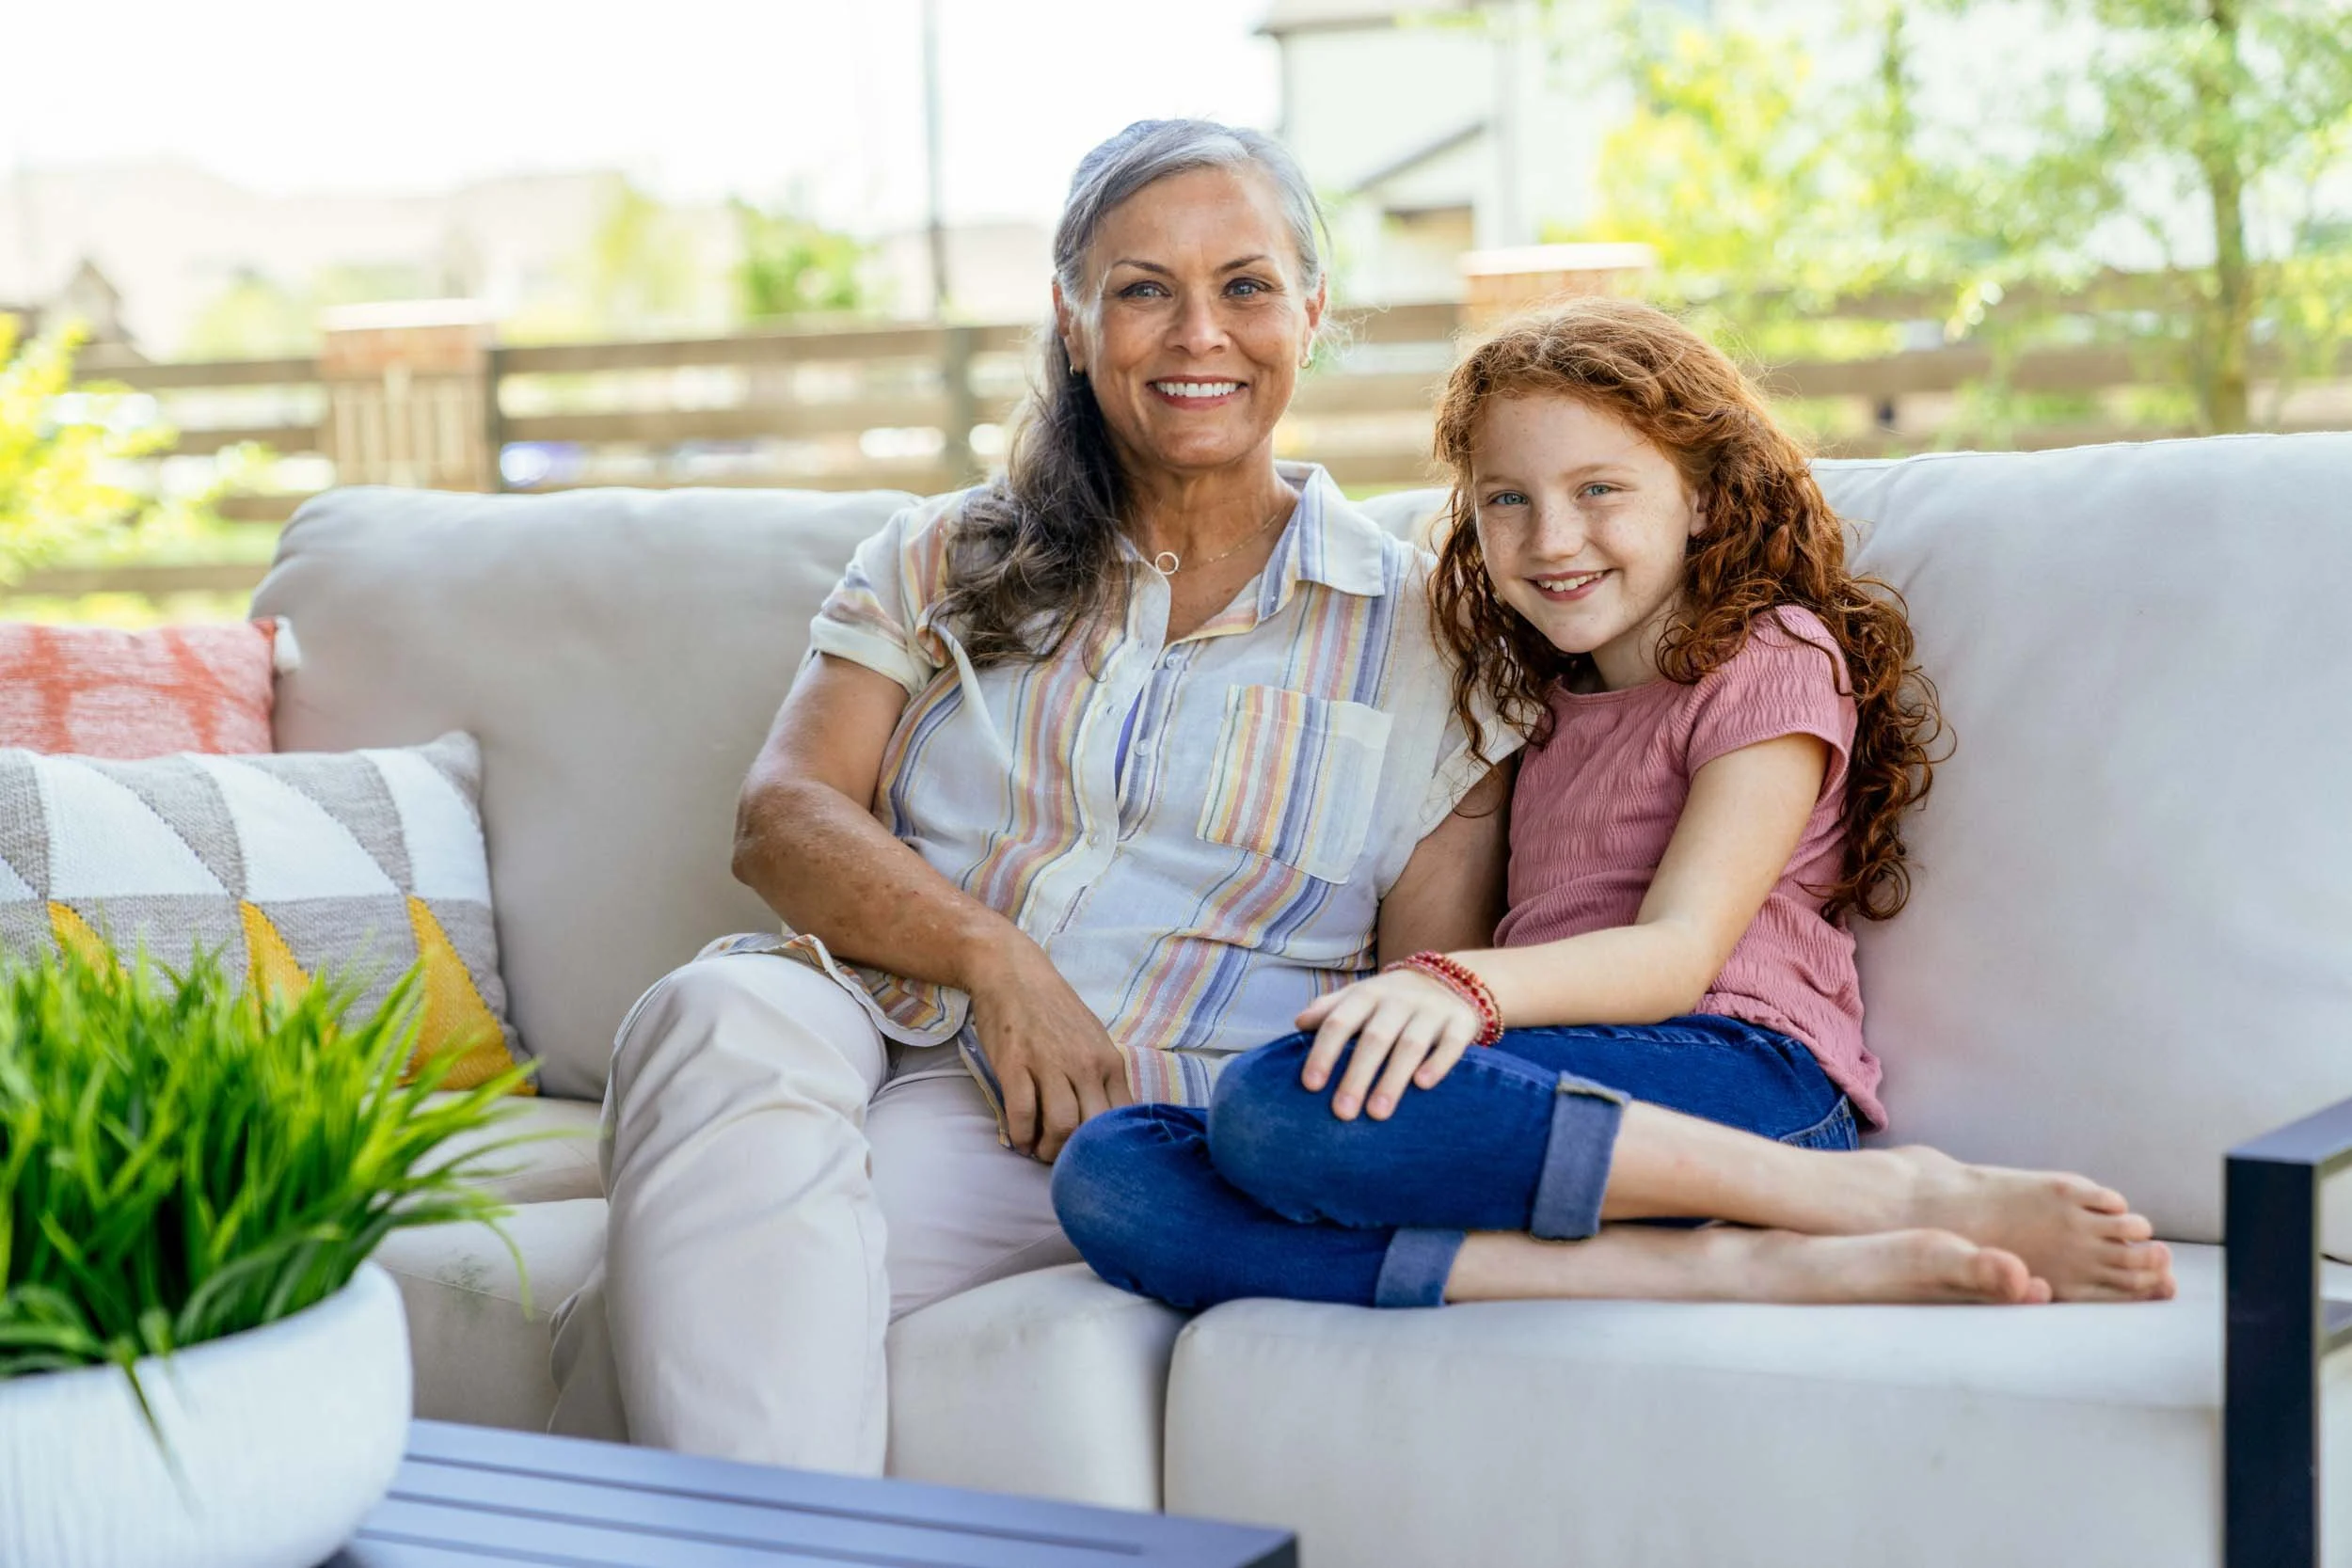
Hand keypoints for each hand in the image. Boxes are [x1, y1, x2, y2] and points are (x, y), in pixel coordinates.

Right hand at [964, 935, 1131, 1161]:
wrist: (1012, 972)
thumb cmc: (1053, 1008)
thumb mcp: (1093, 1039)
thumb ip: (1102, 1076)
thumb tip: (1106, 1121)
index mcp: (1109, 1062)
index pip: (1120, 1119)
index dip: (1106, 1147)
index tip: (1089, 1153)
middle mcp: (1085, 1065)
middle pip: (1092, 1130)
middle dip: (1076, 1155)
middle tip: (1060, 1158)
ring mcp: (1049, 1065)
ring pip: (1061, 1127)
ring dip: (1048, 1150)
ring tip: (1039, 1150)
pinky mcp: (1015, 1065)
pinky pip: (1022, 1114)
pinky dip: (1020, 1136)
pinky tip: (1019, 1139)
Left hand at [1293, 968, 1483, 1121]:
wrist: (1450, 978)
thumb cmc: (1391, 999)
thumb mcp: (1360, 996)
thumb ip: (1330, 1009)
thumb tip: (1298, 1023)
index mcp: (1367, 995)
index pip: (1339, 1022)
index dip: (1323, 1053)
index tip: (1310, 1085)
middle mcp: (1398, 1001)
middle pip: (1374, 1039)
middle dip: (1357, 1076)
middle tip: (1342, 1112)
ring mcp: (1431, 1011)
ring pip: (1410, 1045)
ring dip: (1393, 1079)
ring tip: (1377, 1114)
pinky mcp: (1460, 1022)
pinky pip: (1450, 1044)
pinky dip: (1438, 1063)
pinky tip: (1423, 1085)